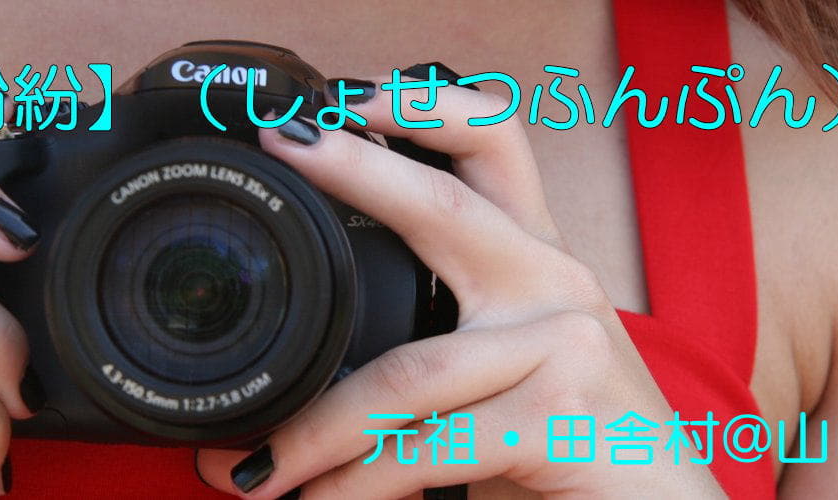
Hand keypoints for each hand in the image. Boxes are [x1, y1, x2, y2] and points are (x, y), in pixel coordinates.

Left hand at [194, 78, 726, 497]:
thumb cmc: (581, 449)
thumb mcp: (514, 373)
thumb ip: (439, 352)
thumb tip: (316, 378)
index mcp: (538, 263)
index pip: (495, 146)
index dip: (421, 107)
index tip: (339, 102)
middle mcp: (557, 284)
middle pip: (448, 205)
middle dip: (356, 168)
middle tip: (282, 147)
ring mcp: (565, 342)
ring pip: (407, 372)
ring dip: (316, 429)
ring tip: (256, 464)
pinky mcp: (560, 410)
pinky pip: (425, 447)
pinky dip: (356, 485)